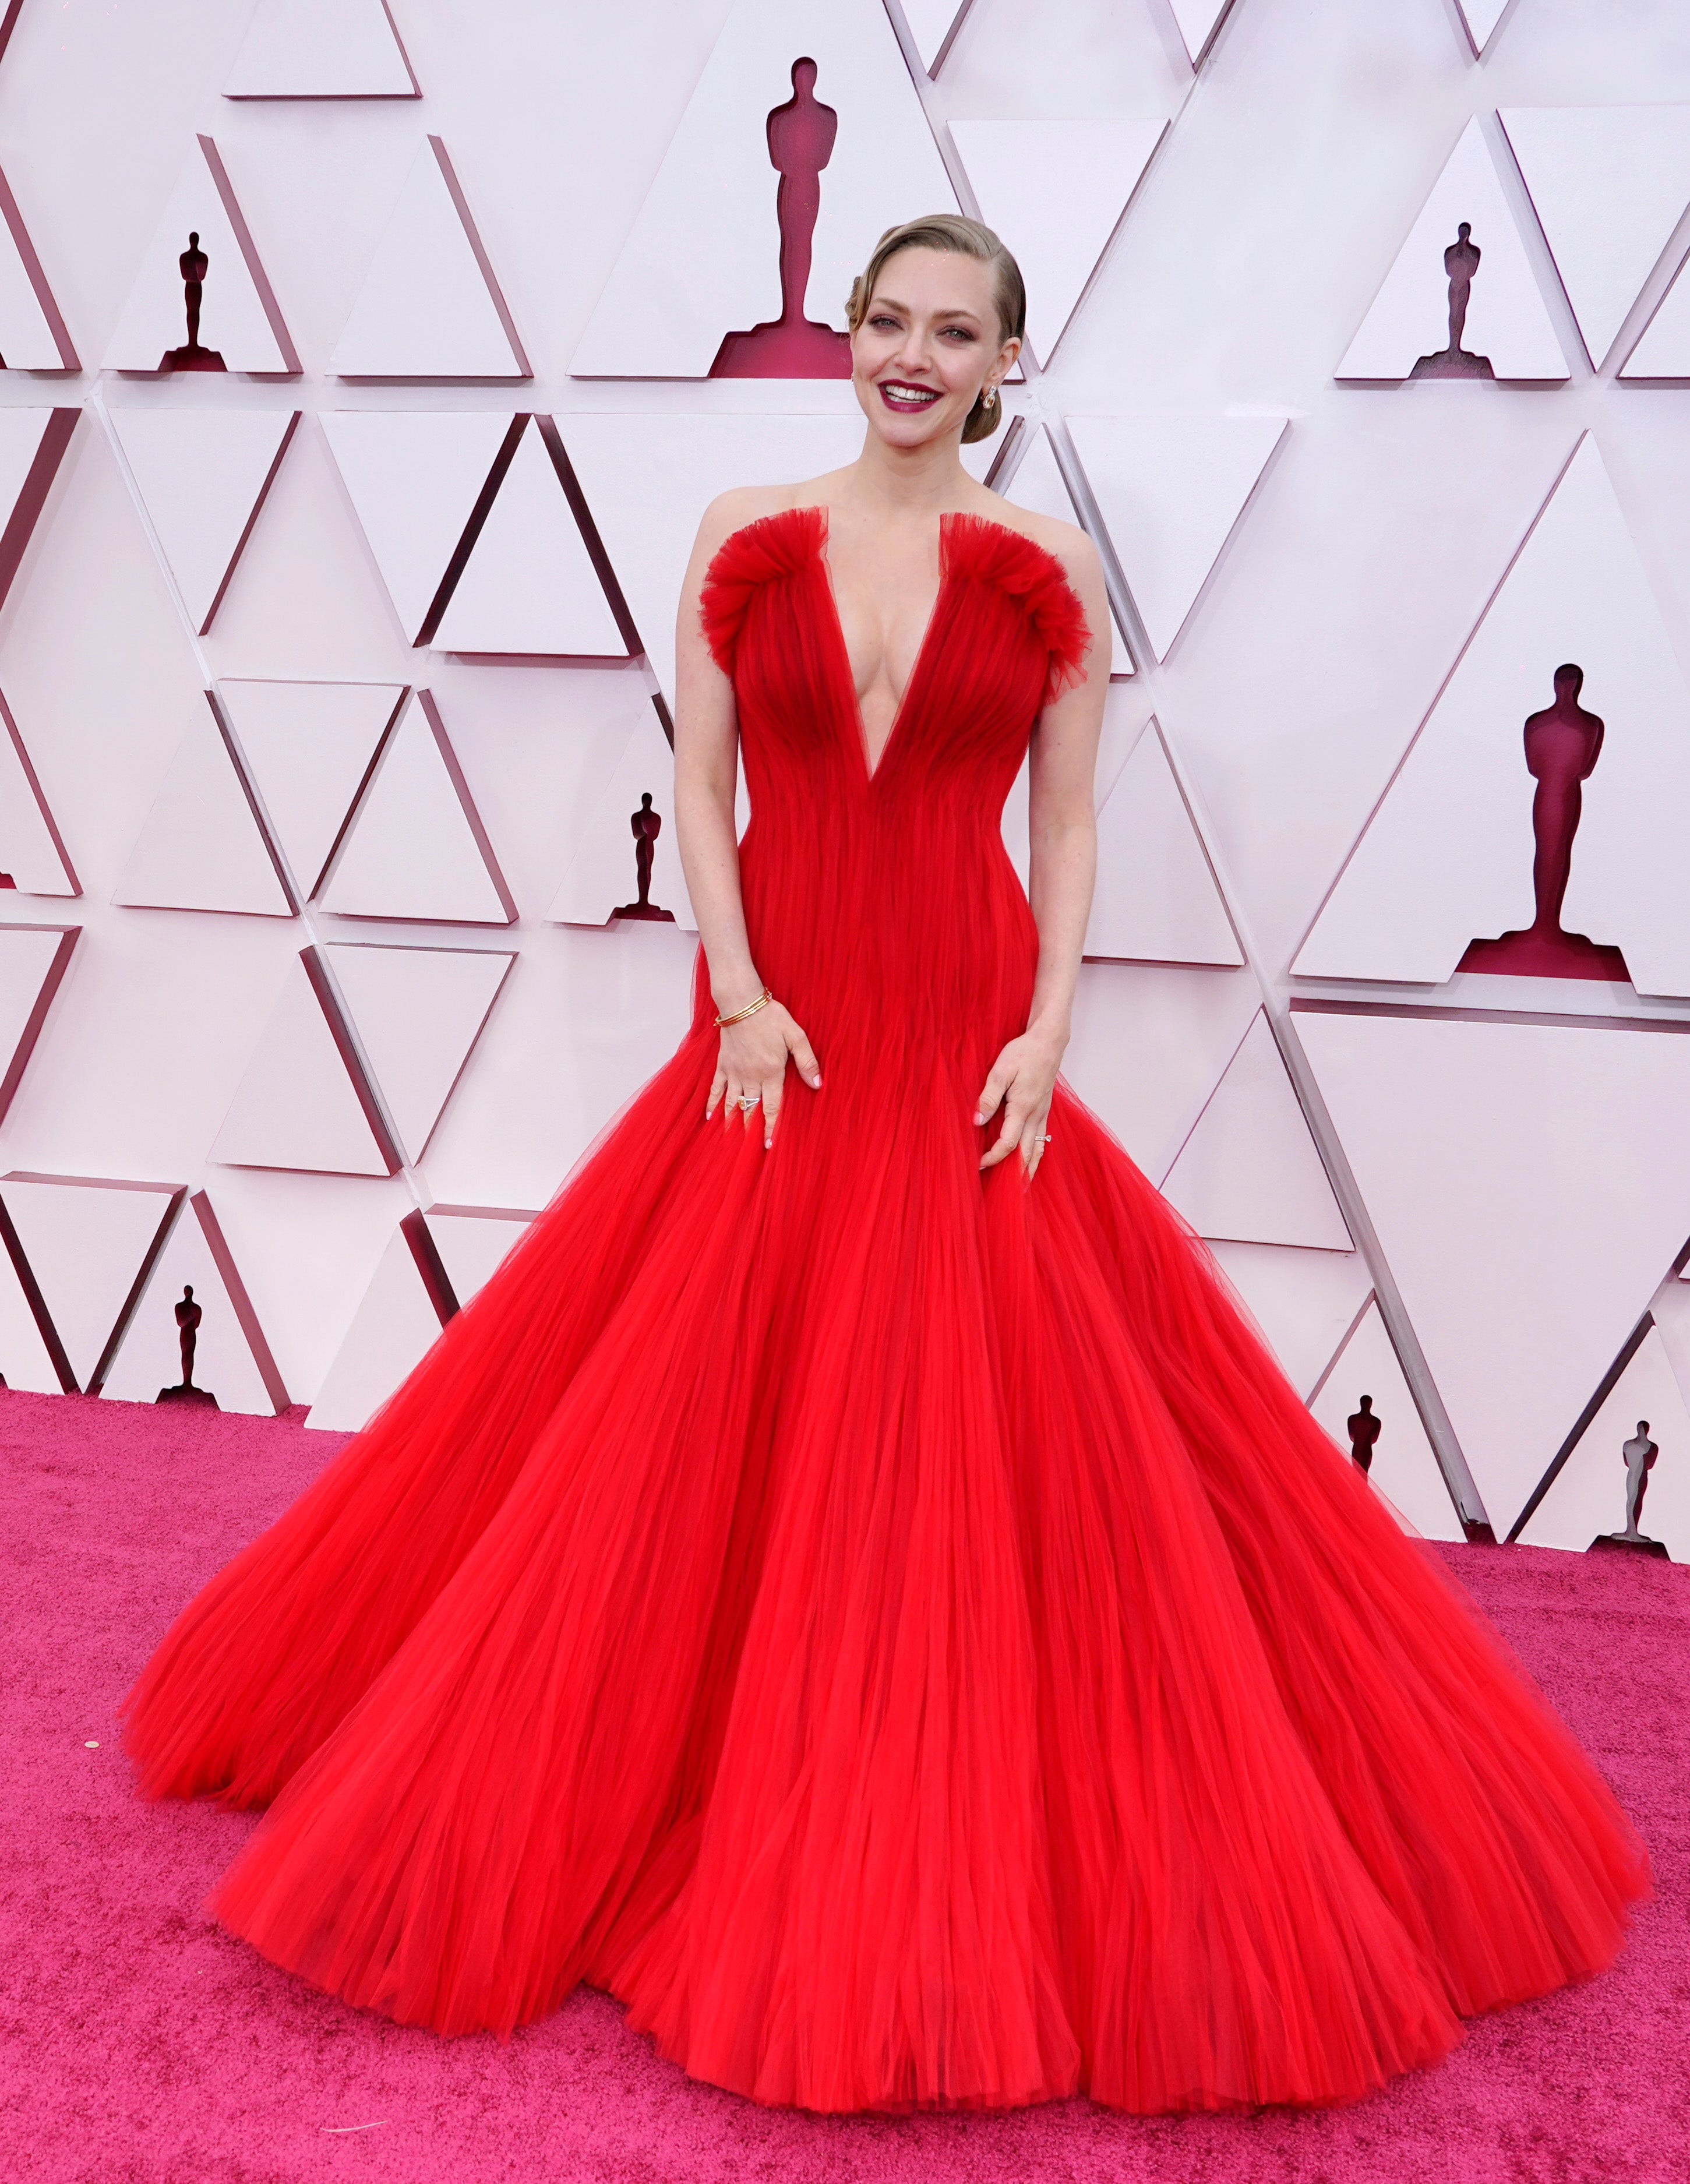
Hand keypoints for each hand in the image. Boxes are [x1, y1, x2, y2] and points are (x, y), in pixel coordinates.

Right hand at [706, 998, 820, 1147]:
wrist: (742, 1002)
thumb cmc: (771, 1017)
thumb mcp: (796, 1036)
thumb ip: (807, 1061)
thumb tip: (817, 1085)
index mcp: (771, 1073)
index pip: (772, 1108)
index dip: (771, 1128)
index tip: (769, 1145)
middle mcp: (751, 1077)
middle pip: (751, 1110)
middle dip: (751, 1131)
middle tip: (750, 1150)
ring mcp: (734, 1072)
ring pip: (733, 1103)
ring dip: (732, 1123)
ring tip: (731, 1141)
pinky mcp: (722, 1064)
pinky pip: (716, 1088)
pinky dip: (713, 1103)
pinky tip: (710, 1117)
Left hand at [974, 1026, 1062, 1178]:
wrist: (1048, 1042)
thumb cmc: (1023, 1052)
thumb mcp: (1001, 1070)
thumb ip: (988, 1096)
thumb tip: (977, 1121)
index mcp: (1022, 1108)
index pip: (1008, 1144)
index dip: (993, 1157)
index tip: (978, 1164)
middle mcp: (1035, 1116)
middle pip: (1026, 1154)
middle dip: (1013, 1174)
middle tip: (1002, 1191)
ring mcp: (1043, 1115)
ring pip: (1038, 1150)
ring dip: (1028, 1169)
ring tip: (1020, 1187)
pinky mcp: (1045, 1111)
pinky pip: (1042, 1140)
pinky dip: (1036, 1155)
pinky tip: (1029, 1161)